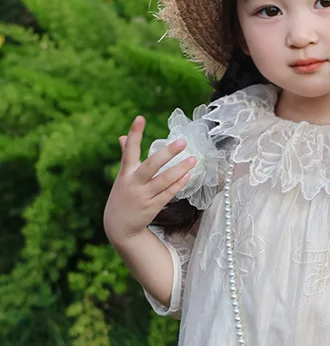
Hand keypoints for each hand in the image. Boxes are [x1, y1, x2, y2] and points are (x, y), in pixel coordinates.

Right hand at [103, 115, 195, 244]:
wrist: (119, 227)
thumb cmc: (123, 196)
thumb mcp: (122, 177)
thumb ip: (125, 156)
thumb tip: (121, 137)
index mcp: (125, 172)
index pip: (129, 150)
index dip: (134, 133)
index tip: (140, 117)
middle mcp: (133, 183)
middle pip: (151, 165)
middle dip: (167, 153)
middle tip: (183, 141)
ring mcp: (143, 195)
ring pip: (164, 180)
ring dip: (180, 169)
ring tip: (194, 159)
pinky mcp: (152, 206)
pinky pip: (168, 193)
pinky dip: (178, 184)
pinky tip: (188, 175)